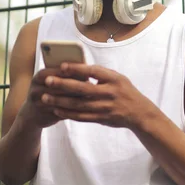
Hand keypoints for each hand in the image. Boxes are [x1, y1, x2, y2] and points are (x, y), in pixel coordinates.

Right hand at [20, 66, 87, 128]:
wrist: (30, 115)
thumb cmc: (46, 93)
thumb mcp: (49, 81)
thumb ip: (63, 75)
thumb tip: (87, 71)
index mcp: (40, 76)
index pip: (59, 70)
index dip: (74, 72)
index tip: (88, 73)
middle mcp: (37, 88)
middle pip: (62, 85)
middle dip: (78, 85)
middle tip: (93, 86)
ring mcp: (40, 103)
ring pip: (63, 100)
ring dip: (78, 98)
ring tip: (92, 97)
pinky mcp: (45, 115)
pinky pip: (62, 112)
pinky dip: (74, 110)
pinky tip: (85, 109)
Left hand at [40, 63, 156, 129]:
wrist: (139, 113)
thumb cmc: (124, 90)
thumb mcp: (117, 77)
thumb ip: (100, 73)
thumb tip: (77, 67)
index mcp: (113, 79)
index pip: (93, 71)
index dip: (77, 69)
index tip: (61, 66)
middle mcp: (109, 92)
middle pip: (83, 89)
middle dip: (63, 85)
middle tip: (48, 81)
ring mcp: (105, 107)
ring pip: (79, 105)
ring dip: (60, 102)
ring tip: (45, 98)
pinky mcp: (101, 118)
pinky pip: (82, 117)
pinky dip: (68, 114)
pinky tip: (56, 110)